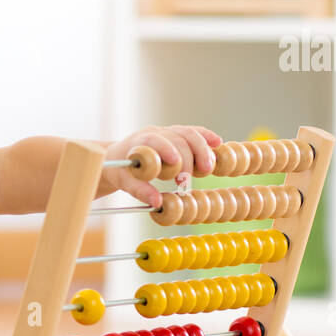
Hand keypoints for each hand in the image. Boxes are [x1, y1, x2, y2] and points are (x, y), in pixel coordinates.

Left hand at [105, 124, 221, 207]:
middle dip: (188, 156)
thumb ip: (139, 191)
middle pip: (177, 137)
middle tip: (191, 178)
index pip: (155, 140)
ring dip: (202, 149)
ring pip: (189, 133)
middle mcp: (155, 132)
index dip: (167, 149)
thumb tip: (158, 203)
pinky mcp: (177, 136)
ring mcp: (168, 132)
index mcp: (139, 141)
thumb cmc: (119, 170)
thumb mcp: (122, 182)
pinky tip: (218, 144)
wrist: (117, 158)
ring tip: (208, 168)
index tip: (176, 163)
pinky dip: (206, 137)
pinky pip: (194, 132)